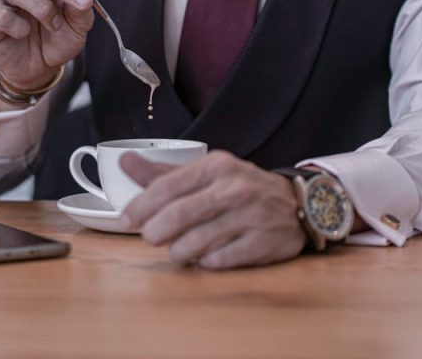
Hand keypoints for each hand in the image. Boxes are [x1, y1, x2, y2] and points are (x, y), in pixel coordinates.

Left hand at [120, 151, 305, 269]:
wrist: (298, 203)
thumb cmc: (241, 189)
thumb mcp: (207, 172)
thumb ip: (164, 172)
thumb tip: (123, 160)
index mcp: (216, 165)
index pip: (168, 186)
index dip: (141, 206)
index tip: (125, 220)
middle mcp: (234, 188)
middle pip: (179, 216)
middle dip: (156, 232)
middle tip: (150, 237)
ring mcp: (251, 216)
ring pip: (197, 242)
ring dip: (179, 251)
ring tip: (179, 249)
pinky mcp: (264, 242)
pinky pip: (221, 260)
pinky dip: (206, 262)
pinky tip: (206, 256)